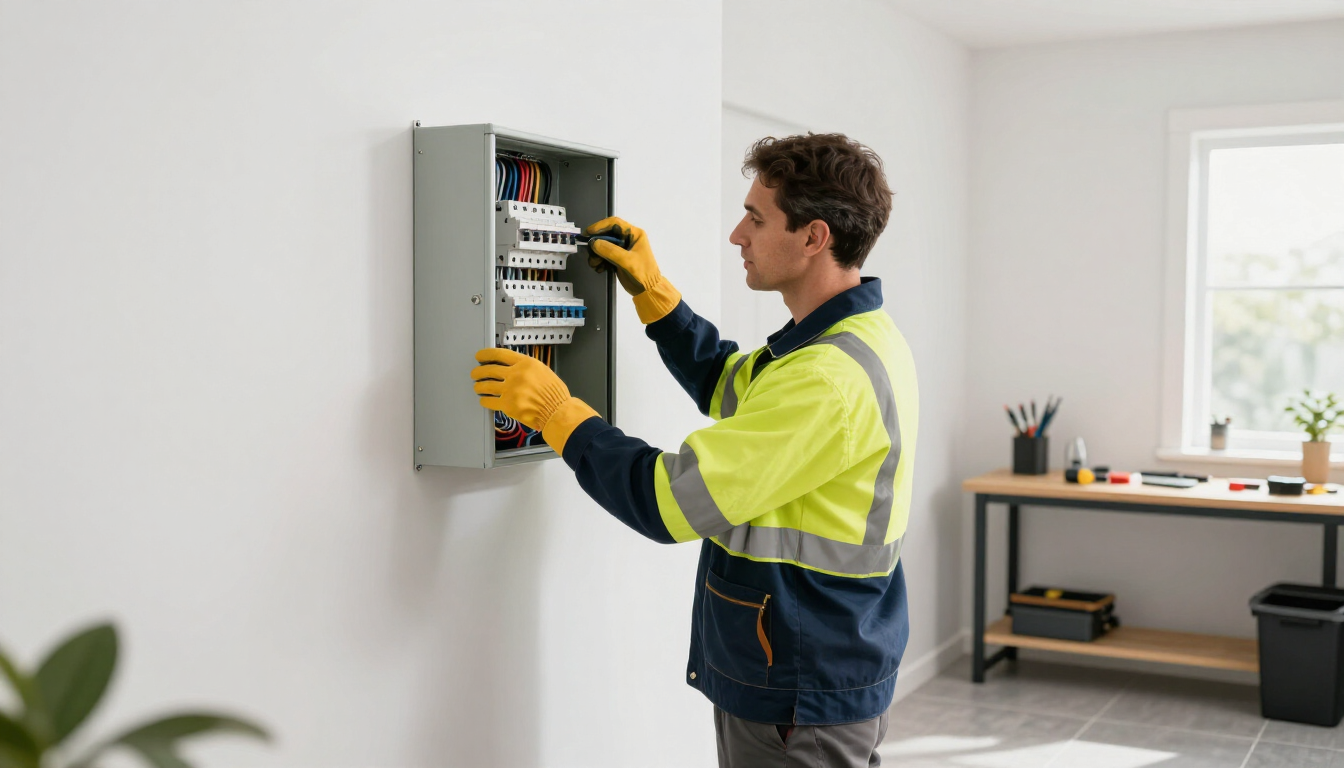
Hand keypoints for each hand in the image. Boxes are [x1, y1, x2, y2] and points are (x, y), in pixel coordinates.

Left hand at [471, 348, 600, 452]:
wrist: (556, 410)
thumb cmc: (554, 393)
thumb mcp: (542, 371)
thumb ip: (526, 368)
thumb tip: (511, 368)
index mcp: (525, 363)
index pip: (500, 354)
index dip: (486, 354)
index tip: (480, 356)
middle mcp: (515, 374)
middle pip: (489, 369)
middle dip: (479, 372)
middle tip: (475, 373)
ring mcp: (510, 389)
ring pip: (486, 385)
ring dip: (479, 386)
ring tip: (477, 387)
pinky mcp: (507, 405)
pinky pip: (489, 401)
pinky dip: (484, 401)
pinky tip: (483, 400)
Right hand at [583, 216, 681, 323]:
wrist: (648, 290)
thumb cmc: (643, 274)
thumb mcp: (628, 261)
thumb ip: (611, 251)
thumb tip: (594, 243)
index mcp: (634, 234)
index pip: (615, 223)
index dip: (600, 226)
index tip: (589, 232)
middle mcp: (628, 239)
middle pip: (606, 234)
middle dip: (597, 243)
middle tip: (591, 252)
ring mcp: (622, 249)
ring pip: (603, 245)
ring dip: (596, 254)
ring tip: (596, 264)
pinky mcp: (617, 258)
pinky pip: (604, 255)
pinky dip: (599, 261)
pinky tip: (600, 268)